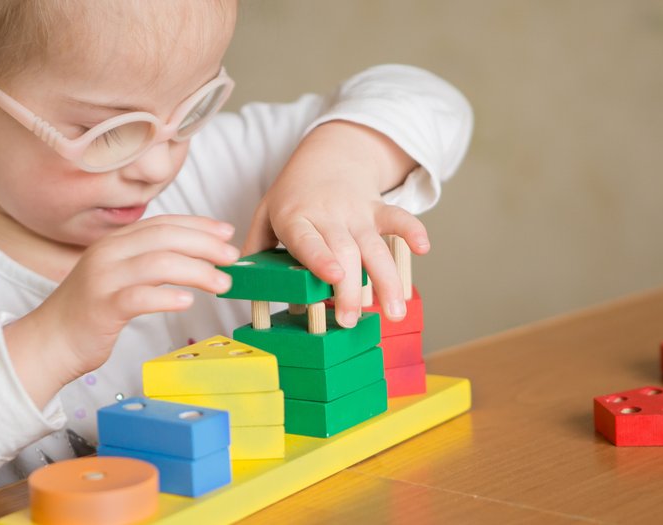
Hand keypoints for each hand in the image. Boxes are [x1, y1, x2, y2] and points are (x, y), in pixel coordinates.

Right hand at [5, 215, 238, 406]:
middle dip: (205, 244)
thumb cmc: (89, 313)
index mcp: (114, 243)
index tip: (227, 232)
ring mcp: (103, 279)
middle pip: (165, 238)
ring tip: (222, 283)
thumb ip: (145, 262)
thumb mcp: (117, 277)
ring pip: (158, 264)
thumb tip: (191, 256)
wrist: (48, 343)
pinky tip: (187, 301)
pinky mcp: (101, 308)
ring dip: (196, 271)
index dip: (198, 225)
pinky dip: (166, 297)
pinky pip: (139, 297)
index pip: (163, 224)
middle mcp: (108, 254)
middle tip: (233, 257)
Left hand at [243, 121, 429, 327]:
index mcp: (296, 217)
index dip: (321, 258)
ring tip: (394, 312)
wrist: (328, 154)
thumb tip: (239, 283)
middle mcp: (328, 215)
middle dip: (351, 288)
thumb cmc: (292, 195)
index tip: (333, 276)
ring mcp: (356, 213)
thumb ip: (256, 247)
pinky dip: (412, 230)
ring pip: (374, 246)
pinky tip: (424, 248)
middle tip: (352, 321)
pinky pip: (397, 218)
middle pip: (345, 252)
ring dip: (387, 280)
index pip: (308, 240)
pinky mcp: (377, 210)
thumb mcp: (266, 214)